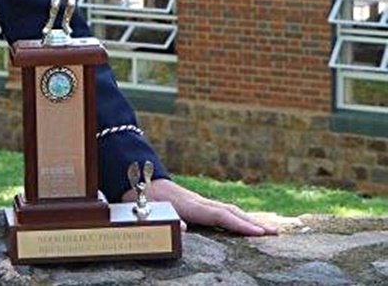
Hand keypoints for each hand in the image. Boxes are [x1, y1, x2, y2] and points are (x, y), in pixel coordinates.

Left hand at [122, 178, 277, 235]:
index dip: (241, 225)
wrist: (132, 176)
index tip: (260, 233)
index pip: (221, 215)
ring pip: (227, 209)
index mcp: (189, 205)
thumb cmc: (140, 197)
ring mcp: (197, 201)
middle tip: (276, 233)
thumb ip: (165, 220)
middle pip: (230, 212)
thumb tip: (184, 230)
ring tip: (267, 229)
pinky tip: (241, 222)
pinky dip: (235, 216)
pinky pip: (220, 210)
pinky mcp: (194, 203)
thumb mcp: (149, 211)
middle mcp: (197, 201)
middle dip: (253, 223)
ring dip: (247, 219)